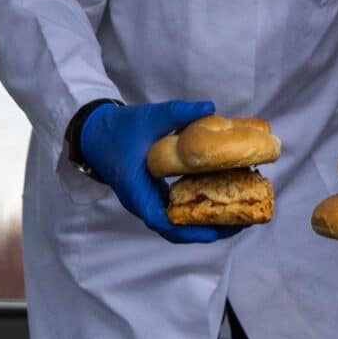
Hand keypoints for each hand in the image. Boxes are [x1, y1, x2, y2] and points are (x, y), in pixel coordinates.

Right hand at [80, 100, 240, 243]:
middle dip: (208, 231)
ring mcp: (149, 202)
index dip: (189, 231)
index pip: (162, 221)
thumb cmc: (120, 129)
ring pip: (179, 225)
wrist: (97, 134)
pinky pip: (178, 213)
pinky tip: (222, 203)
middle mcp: (143, 203)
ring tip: (238, 218)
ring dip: (206, 225)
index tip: (214, 231)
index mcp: (137, 191)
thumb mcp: (149, 118)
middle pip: (177, 230)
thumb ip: (177, 113)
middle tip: (240, 223)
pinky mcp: (154, 197)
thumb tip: (209, 107)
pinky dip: (199, 213)